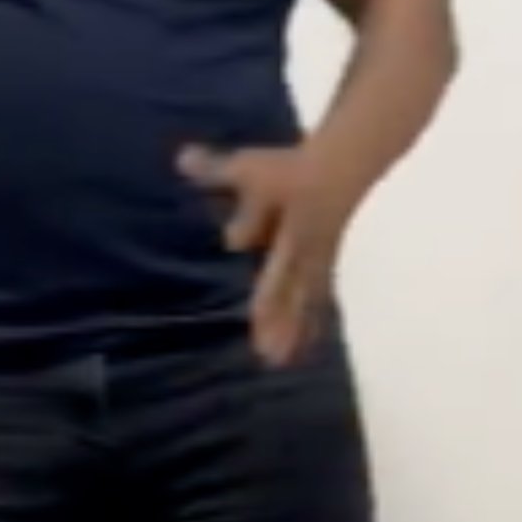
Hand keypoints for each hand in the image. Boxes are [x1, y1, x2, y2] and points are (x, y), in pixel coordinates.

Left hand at [178, 143, 359, 366]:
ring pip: (305, 300)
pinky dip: (311, 324)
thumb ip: (215, 170)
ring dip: (294, 329)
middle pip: (291, 288)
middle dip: (278, 317)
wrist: (341, 165)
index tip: (247, 291)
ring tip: (279, 361)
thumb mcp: (247, 168)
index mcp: (284, 230)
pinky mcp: (322, 269)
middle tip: (268, 354)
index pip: (272, 255)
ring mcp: (315, 263)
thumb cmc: (289, 170)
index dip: (263, 276)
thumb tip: (180, 160)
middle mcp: (301, 251)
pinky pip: (318, 301)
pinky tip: (306, 346)